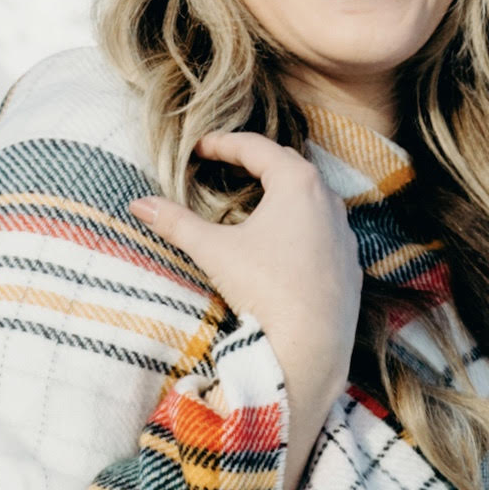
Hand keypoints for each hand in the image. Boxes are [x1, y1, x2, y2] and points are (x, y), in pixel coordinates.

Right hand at [132, 132, 359, 489]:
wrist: (311, 346)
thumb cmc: (264, 288)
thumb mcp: (214, 251)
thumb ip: (176, 223)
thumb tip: (138, 204)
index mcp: (297, 183)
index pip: (257, 147)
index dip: (224, 143)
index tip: (199, 147)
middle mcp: (329, 200)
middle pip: (289, 166)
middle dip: (256, 161)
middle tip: (226, 163)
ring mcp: (344, 233)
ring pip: (313, 198)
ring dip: (283, 193)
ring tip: (255, 199)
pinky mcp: (350, 264)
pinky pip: (325, 232)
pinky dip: (303, 226)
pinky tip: (286, 242)